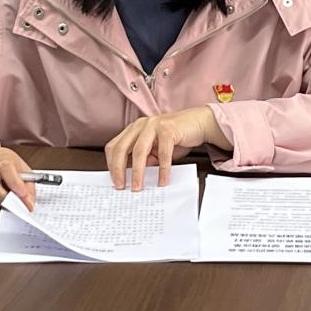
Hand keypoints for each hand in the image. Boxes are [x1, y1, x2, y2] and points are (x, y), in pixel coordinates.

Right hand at [0, 145, 36, 213]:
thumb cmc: (7, 165)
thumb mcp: (22, 168)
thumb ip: (28, 185)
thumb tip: (29, 203)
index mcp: (0, 157)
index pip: (5, 167)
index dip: (15, 183)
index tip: (24, 195)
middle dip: (7, 200)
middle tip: (19, 206)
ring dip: (0, 205)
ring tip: (6, 198)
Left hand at [105, 106, 231, 190]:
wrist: (199, 123)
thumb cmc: (177, 137)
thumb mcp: (156, 150)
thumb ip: (146, 159)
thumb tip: (134, 177)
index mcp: (134, 129)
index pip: (114, 146)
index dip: (111, 164)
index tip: (114, 181)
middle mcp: (141, 125)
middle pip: (121, 148)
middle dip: (118, 170)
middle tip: (121, 187)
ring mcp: (153, 125)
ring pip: (139, 151)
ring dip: (137, 172)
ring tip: (138, 187)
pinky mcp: (168, 128)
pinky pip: (163, 153)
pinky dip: (162, 169)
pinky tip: (162, 181)